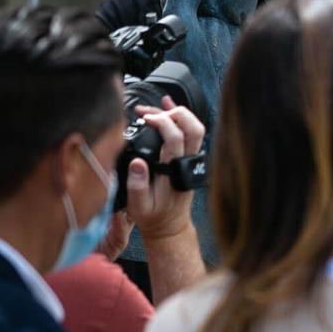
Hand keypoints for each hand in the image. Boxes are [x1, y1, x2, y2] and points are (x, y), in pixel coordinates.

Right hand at [124, 98, 206, 246]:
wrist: (169, 226)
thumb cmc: (154, 216)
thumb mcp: (139, 206)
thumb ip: (137, 186)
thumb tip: (137, 163)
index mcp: (174, 171)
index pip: (175, 138)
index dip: (161, 122)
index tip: (144, 117)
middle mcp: (187, 162)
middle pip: (193, 127)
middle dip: (173, 112)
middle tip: (149, 112)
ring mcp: (191, 159)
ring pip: (195, 128)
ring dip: (178, 113)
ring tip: (158, 105)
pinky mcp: (189, 158)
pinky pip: (190, 134)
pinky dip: (180, 119)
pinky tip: (168, 109)